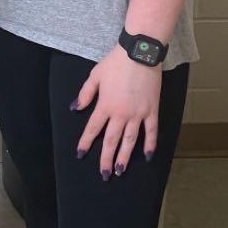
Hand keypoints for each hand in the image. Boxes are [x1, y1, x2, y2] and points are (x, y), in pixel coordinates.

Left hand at [73, 45, 160, 179]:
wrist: (140, 53)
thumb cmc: (115, 63)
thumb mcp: (95, 75)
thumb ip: (85, 93)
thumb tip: (75, 109)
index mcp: (105, 105)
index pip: (93, 128)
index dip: (86, 142)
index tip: (80, 154)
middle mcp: (121, 113)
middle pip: (111, 140)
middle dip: (106, 158)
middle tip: (104, 174)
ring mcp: (138, 114)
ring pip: (130, 140)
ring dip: (124, 156)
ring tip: (120, 170)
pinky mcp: (152, 110)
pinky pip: (151, 131)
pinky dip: (149, 145)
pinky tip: (146, 156)